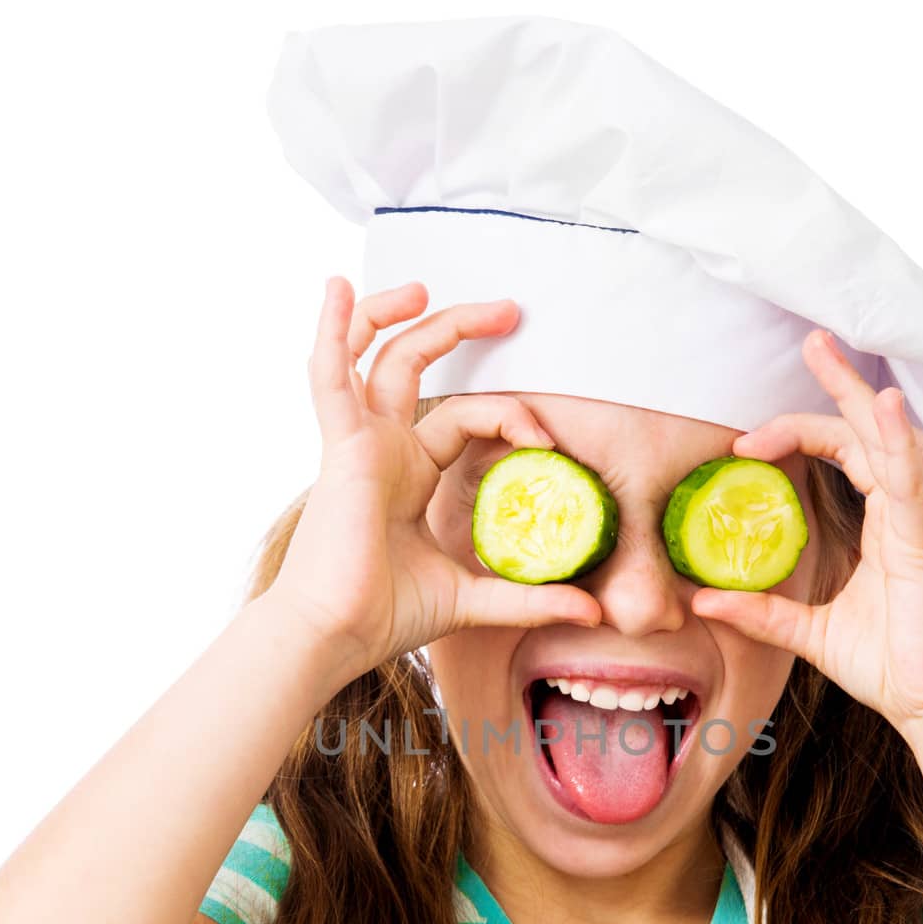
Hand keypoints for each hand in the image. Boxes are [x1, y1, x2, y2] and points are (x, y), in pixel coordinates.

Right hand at [268, 277, 601, 676]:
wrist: (336, 636)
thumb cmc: (385, 617)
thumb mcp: (475, 599)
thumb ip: (530, 597)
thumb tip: (592, 610)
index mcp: (409, 472)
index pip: (464, 417)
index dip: (511, 417)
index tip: (550, 445)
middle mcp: (383, 447)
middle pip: (418, 364)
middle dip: (461, 329)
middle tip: (511, 311)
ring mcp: (358, 442)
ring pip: (376, 356)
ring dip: (399, 314)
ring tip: (428, 287)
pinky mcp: (341, 447)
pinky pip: (331, 375)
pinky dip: (333, 330)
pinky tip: (338, 288)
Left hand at [689, 328, 922, 742]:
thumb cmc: (895, 667)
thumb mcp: (812, 635)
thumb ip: (761, 613)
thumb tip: (702, 601)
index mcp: (885, 525)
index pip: (846, 453)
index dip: (799, 434)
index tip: (746, 445)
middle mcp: (906, 513)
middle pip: (871, 429)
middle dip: (839, 383)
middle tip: (810, 341)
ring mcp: (921, 523)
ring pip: (894, 440)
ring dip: (861, 398)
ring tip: (828, 355)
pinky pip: (912, 481)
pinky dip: (895, 441)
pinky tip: (881, 408)